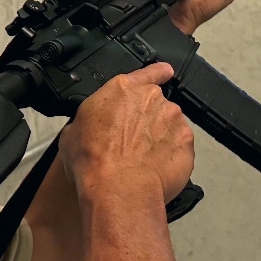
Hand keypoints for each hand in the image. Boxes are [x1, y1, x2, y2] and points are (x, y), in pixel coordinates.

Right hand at [60, 63, 193, 206]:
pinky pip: (181, 146)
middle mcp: (151, 98)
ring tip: (141, 161)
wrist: (117, 188)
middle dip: (148, 121)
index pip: (147, 72)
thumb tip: (90, 127)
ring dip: (161, 138)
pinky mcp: (186, 141)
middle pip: (156, 105)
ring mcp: (173, 118)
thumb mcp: (73, 132)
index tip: (165, 72)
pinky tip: (155, 169)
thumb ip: (90, 119)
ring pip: (170, 125)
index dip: (157, 73)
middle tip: (132, 143)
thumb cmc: (93, 161)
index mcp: (123, 89)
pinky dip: (172, 156)